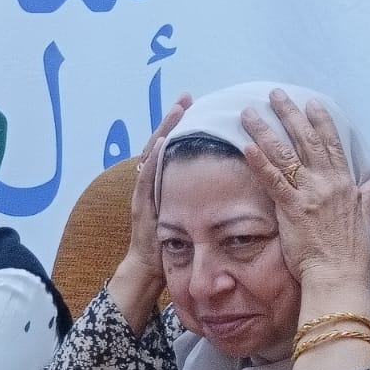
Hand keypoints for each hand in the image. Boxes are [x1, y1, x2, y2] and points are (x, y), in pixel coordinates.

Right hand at [109, 93, 189, 329]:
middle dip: (171, 121)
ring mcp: (144, 193)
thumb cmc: (171, 248)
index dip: (180, 129)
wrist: (147, 270)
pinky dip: (152, 159)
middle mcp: (152, 184)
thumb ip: (199, 201)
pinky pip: (147, 178)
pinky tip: (160, 143)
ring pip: (152, 155)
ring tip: (175, 112)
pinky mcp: (142, 204)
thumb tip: (227, 188)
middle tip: (184, 98)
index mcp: (164, 186)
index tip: (193, 107)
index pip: (172, 151)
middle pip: (160, 145)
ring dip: (163, 132)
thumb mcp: (188, 219)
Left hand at [241, 90, 369, 287]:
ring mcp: (309, 194)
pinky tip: (246, 146)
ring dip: (265, 131)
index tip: (311, 103)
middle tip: (275, 94)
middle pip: (306, 140)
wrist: (339, 274)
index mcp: (345, 184)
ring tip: (248, 113)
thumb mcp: (365, 219)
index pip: (332, 145)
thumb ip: (367, 197)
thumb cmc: (350, 252)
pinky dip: (259, 162)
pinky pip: (272, 180)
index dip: (321, 122)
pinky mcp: (292, 208)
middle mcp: (328, 183)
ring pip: (284, 154)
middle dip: (289, 114)